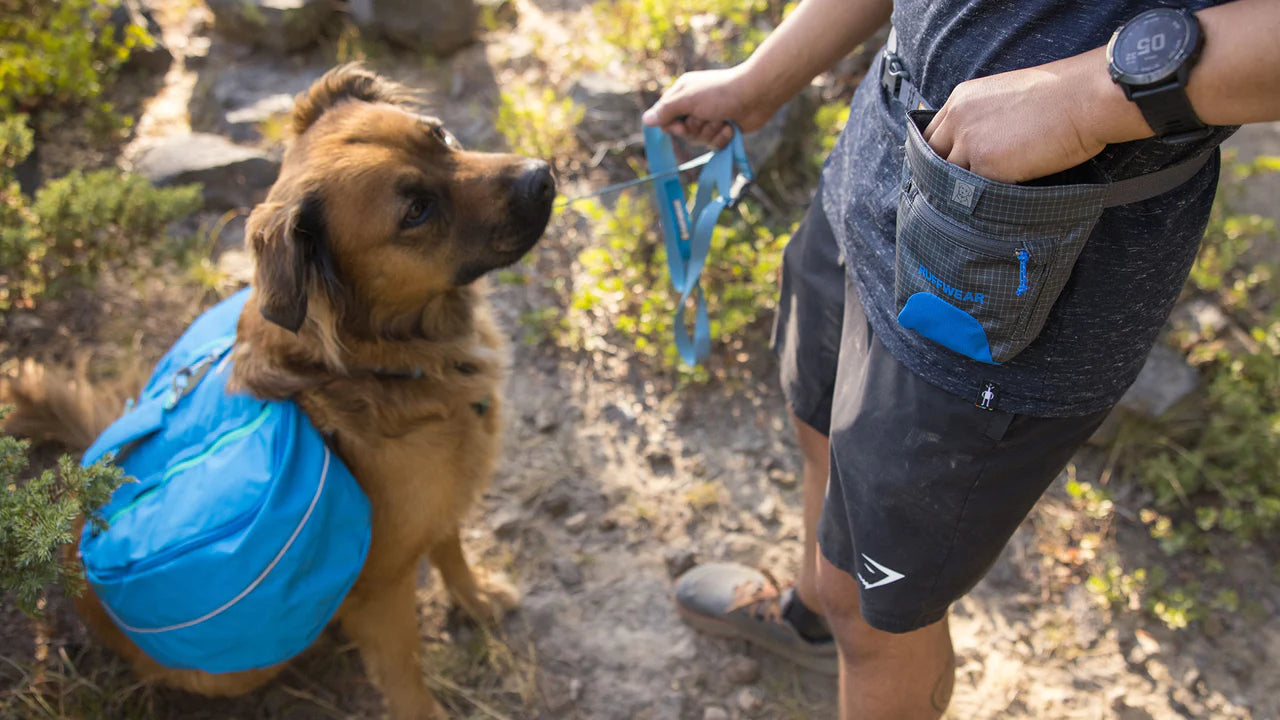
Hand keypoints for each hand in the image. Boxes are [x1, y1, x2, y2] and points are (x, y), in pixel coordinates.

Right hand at [641, 66, 779, 148]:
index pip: (665, 118)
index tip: (681, 123)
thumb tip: (646, 120)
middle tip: (707, 116)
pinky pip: (715, 145)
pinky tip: (731, 126)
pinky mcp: (723, 130)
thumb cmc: (720, 92)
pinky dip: (723, 137)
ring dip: (711, 131)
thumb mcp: (688, 99)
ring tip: (723, 119)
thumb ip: (666, 111)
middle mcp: (694, 106)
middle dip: (696, 128)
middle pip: (683, 132)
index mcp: (682, 94)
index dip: (673, 125)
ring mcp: (710, 118)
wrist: (756, 95)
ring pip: (699, 140)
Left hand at [923, 49, 1149, 183]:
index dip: (938, 156)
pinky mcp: (988, 166)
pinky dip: (983, 200)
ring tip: (976, 203)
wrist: (1086, 97)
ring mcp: (970, 143)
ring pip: (951, 179)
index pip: (931, 136)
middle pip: (933, 159)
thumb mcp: (1006, 96)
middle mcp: (958, 119)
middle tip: (954, 194)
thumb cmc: (1060, 95)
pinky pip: (975, 192)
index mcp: (961, 99)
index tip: (946, 171)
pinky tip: (993, 204)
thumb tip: (977, 143)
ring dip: (962, 192)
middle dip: (942, 176)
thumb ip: (982, 117)